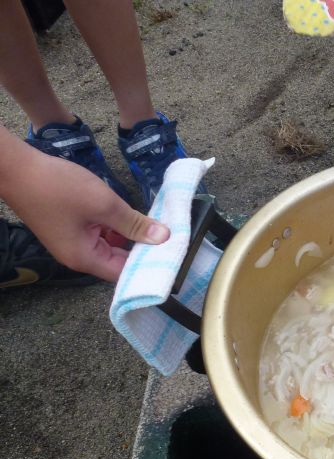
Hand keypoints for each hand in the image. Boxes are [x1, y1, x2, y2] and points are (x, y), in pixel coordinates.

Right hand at [0, 138, 167, 281]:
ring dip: (132, 235)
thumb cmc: (57, 187)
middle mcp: (79, 256)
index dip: (149, 266)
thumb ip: (135, 223)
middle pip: (120, 260)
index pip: (125, 273)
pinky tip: (136, 216)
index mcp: (85, 258)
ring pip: (112, 244)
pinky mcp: (72, 227)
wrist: (16, 167)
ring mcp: (74, 241)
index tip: (172, 256)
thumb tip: (163, 237)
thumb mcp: (104, 204)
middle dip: (144, 249)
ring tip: (160, 227)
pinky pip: (101, 232)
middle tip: (173, 240)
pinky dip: (117, 225)